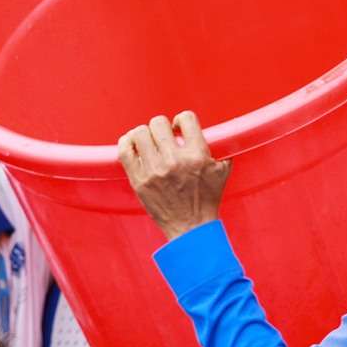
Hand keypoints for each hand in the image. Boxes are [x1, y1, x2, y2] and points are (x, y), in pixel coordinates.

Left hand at [118, 112, 229, 241]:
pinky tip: (133, 146)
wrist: (190, 227)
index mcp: (196, 155)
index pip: (186, 118)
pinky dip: (126, 143)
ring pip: (139, 133)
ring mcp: (154, 171)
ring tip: (148, 142)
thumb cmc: (206, 199)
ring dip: (144, 134)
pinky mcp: (138, 181)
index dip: (181, 120)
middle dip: (161, 127)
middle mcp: (174, 161)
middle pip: (158, 123)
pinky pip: (124, 150)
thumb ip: (219, 147)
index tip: (178, 128)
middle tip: (163, 138)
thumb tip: (213, 130)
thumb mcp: (221, 170)